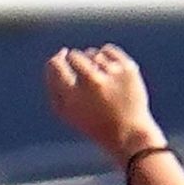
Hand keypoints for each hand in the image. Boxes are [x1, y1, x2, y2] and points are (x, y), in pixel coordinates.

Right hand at [45, 46, 161, 162]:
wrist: (129, 135)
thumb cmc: (94, 125)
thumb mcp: (67, 114)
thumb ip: (54, 86)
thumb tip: (54, 58)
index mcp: (73, 97)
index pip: (55, 65)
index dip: (57, 59)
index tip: (62, 58)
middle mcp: (91, 83)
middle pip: (74, 55)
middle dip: (75, 61)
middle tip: (84, 75)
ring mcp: (111, 74)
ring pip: (92, 53)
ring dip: (93, 63)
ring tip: (100, 80)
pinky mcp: (127, 69)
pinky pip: (108, 50)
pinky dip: (107, 58)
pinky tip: (109, 72)